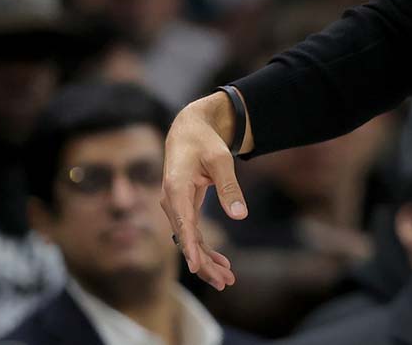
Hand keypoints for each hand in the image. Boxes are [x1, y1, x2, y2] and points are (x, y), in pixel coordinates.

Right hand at [160, 93, 249, 289]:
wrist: (189, 130)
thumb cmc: (204, 141)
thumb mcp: (220, 159)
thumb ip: (229, 187)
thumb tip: (240, 215)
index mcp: (176, 189)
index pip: (183, 224)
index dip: (191, 248)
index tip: (197, 268)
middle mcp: (171, 201)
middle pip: (186, 239)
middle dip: (205, 263)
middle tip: (226, 282)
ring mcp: (176, 206)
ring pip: (189, 241)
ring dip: (207, 261)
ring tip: (227, 279)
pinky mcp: (184, 207)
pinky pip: (192, 233)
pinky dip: (205, 249)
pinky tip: (221, 263)